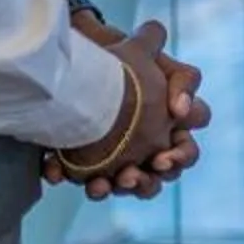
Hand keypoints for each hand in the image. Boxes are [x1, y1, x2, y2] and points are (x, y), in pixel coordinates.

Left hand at [51, 18, 210, 199]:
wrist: (80, 59)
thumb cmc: (120, 62)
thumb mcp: (149, 57)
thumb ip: (179, 76)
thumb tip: (179, 109)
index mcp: (170, 127)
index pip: (186, 149)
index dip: (180, 155)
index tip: (162, 157)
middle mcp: (151, 148)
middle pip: (164, 175)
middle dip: (152, 179)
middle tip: (136, 173)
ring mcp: (122, 160)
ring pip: (132, 186)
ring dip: (122, 186)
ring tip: (101, 183)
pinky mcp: (91, 165)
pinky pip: (88, 181)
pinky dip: (73, 177)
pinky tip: (56, 171)